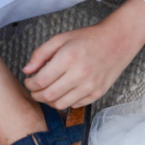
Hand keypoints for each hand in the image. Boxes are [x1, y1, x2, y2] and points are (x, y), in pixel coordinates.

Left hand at [24, 0, 144, 109]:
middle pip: (48, 96)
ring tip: (47, 92)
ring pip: (60, 104)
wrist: (117, 41)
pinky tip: (63, 92)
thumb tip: (27, 70)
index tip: (29, 81)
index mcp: (68, 58)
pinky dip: (65, 101)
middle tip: (34, 90)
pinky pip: (74, 105)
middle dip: (36, 95)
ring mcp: (90, 86)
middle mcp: (79, 74)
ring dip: (49, 101)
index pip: (40, 81)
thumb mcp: (61, 39)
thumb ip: (41, 54)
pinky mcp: (97, 93)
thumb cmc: (88, 38)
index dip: (30, 84)